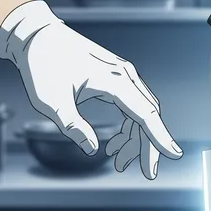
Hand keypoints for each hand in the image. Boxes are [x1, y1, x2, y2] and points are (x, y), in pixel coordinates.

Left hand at [0, 1, 182, 179]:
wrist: (37, 37)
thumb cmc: (43, 65)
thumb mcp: (52, 101)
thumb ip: (73, 127)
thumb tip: (92, 150)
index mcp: (114, 80)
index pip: (146, 114)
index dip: (160, 137)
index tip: (174, 154)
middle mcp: (124, 75)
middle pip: (148, 117)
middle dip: (147, 146)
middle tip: (146, 172)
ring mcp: (122, 75)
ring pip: (141, 113)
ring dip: (135, 139)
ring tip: (119, 162)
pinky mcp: (116, 77)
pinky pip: (131, 106)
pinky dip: (127, 127)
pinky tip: (114, 143)